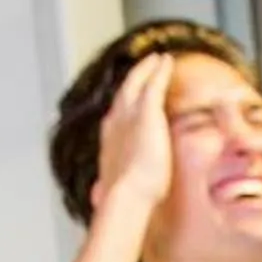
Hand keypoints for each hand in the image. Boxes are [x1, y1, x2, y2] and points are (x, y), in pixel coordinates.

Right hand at [92, 52, 174, 217]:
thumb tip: (96, 200)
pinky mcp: (146, 112)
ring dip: (146, 69)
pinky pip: (154, 83)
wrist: (128, 197)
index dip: (123, 106)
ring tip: (156, 59)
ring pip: (137, 82)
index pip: (117, 117)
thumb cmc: (126, 202)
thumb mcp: (116, 190)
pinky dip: (158, 70)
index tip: (129, 100)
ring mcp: (129, 115)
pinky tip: (166, 61)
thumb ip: (109, 189)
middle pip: (123, 93)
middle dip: (133, 80)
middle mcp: (115, 123)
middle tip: (143, 69)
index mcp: (110, 141)